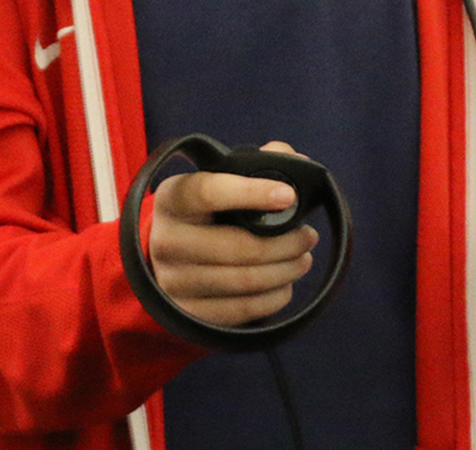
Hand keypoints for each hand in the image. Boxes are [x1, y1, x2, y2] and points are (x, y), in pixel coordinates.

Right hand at [147, 141, 318, 326]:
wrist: (169, 258)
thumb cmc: (206, 213)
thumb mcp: (219, 182)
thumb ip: (258, 163)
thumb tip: (297, 161)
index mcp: (172, 199)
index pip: (208, 192)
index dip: (250, 193)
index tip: (289, 195)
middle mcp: (166, 241)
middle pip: (237, 246)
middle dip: (284, 243)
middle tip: (308, 236)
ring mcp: (174, 281)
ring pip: (244, 281)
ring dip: (285, 271)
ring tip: (303, 259)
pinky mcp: (189, 314)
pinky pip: (242, 309)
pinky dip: (273, 298)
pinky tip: (284, 285)